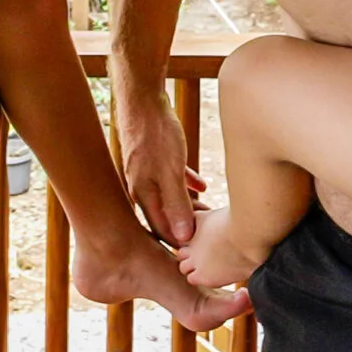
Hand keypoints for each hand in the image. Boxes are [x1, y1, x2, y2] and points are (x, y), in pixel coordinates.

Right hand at [113, 86, 204, 245]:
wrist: (142, 98)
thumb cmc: (156, 133)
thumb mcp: (171, 171)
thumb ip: (177, 203)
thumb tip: (183, 236)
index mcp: (144, 194)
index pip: (162, 230)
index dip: (180, 243)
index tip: (199, 252)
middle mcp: (142, 186)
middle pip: (165, 216)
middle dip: (185, 227)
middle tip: (207, 236)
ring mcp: (147, 171)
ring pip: (169, 197)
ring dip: (188, 206)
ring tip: (208, 214)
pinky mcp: (154, 156)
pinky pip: (172, 177)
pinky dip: (186, 184)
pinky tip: (201, 185)